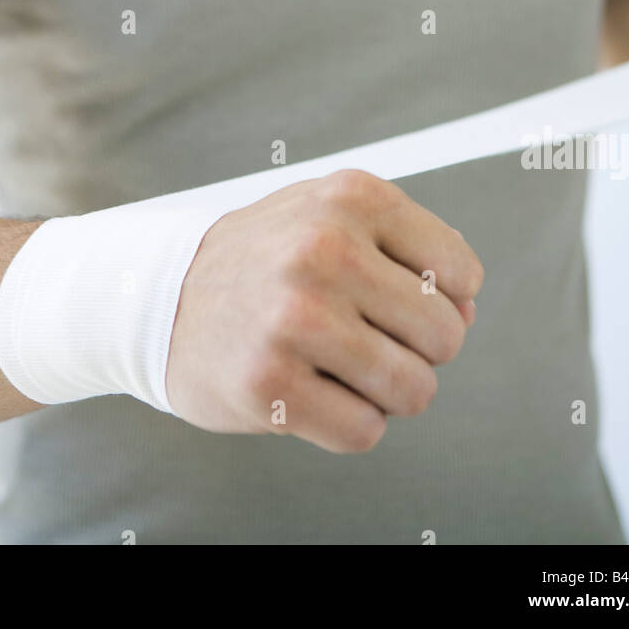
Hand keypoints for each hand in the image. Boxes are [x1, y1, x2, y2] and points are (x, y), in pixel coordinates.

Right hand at [164, 167, 483, 452]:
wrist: (162, 295)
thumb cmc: (264, 257)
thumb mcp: (332, 216)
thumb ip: (409, 248)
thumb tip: (466, 313)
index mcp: (351, 197)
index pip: (461, 273)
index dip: (441, 299)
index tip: (395, 298)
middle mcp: (325, 248)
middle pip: (445, 336)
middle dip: (416, 350)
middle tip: (362, 336)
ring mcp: (295, 316)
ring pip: (413, 389)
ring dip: (385, 392)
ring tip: (339, 366)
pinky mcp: (268, 382)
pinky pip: (365, 431)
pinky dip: (348, 423)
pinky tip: (310, 390)